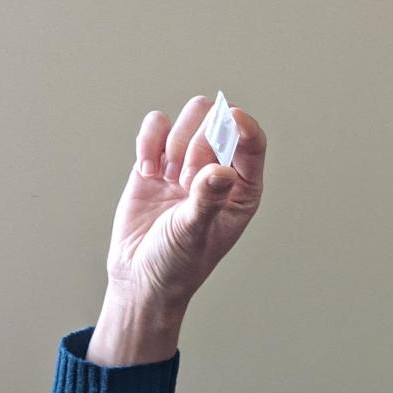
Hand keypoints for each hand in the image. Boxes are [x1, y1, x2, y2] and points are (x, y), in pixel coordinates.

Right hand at [104, 95, 266, 318]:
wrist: (139, 275)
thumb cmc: (178, 263)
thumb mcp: (195, 234)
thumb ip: (208, 200)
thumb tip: (223, 171)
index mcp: (242, 190)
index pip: (253, 143)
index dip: (244, 125)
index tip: (233, 117)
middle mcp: (218, 171)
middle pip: (217, 120)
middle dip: (199, 141)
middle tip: (185, 179)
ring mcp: (186, 162)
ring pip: (188, 118)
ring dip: (175, 142)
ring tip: (167, 178)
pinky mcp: (156, 160)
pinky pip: (156, 126)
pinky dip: (148, 140)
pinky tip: (147, 171)